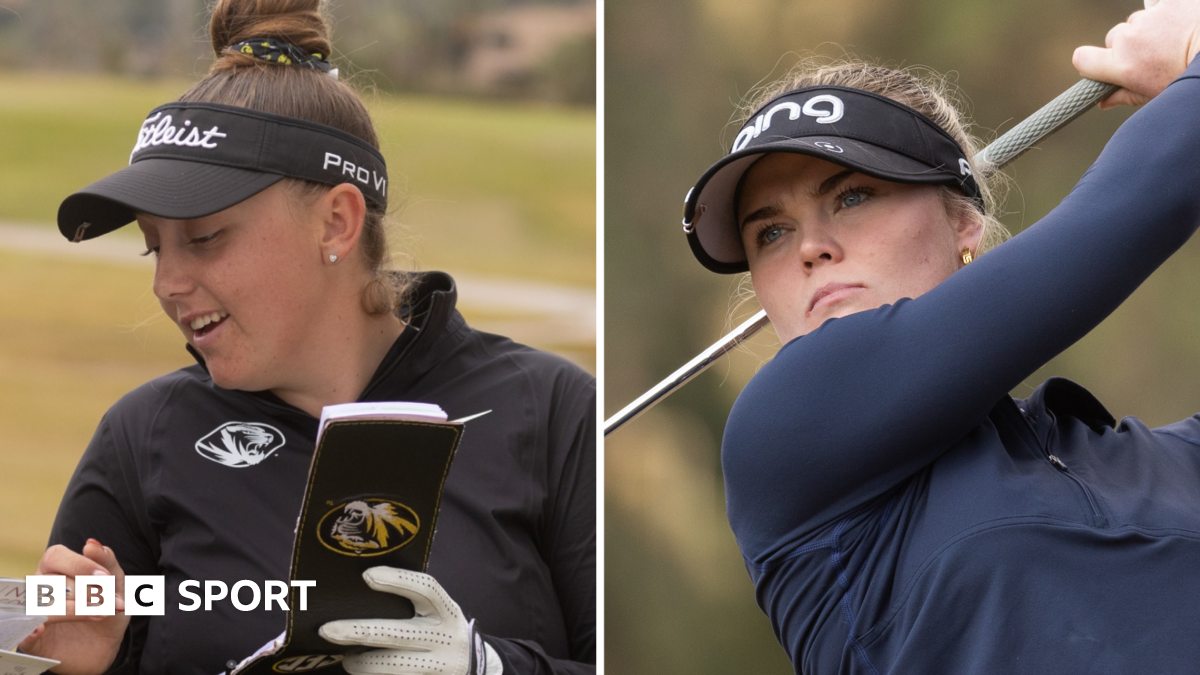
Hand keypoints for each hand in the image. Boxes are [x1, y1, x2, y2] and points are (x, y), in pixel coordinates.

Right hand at [19, 540, 128, 674]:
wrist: (107, 642)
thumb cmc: (108, 604)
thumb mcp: (116, 582)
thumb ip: (106, 562)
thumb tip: (92, 544)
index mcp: (57, 568)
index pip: (55, 556)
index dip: (80, 565)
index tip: (105, 577)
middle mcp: (41, 588)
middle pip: (53, 582)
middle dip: (88, 592)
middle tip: (112, 602)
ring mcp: (36, 613)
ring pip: (44, 607)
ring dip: (75, 610)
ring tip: (103, 614)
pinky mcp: (34, 640)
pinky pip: (24, 635)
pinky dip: (30, 632)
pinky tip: (40, 630)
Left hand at [319, 567, 501, 674]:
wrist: (477, 666)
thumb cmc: (444, 631)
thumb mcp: (440, 613)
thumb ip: (414, 602)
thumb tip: (364, 586)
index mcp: (447, 611)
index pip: (425, 588)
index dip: (398, 580)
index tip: (367, 575)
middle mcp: (446, 637)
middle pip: (398, 633)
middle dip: (359, 631)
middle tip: (327, 630)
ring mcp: (440, 665)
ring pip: (394, 665)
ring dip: (363, 663)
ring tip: (348, 659)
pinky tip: (362, 671)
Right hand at [1074, 0, 1199, 107]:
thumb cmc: (1192, 81)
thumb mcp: (1156, 94)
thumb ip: (1125, 95)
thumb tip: (1103, 101)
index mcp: (1122, 66)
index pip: (1082, 60)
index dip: (1090, 63)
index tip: (1102, 67)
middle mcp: (1129, 40)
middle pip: (1114, 38)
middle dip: (1129, 46)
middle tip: (1155, 56)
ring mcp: (1149, 18)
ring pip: (1138, 21)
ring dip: (1151, 28)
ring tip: (1177, 39)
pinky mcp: (1168, 1)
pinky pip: (1158, 5)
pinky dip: (1168, 12)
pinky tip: (1184, 23)